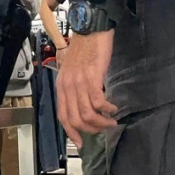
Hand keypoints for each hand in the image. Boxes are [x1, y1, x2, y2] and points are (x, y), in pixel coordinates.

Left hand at [56, 31, 117, 145]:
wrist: (89, 31)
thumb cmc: (83, 50)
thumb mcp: (72, 72)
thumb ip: (74, 89)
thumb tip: (82, 106)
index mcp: (61, 87)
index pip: (62, 116)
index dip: (71, 131)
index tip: (81, 142)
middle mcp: (67, 87)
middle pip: (75, 118)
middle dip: (90, 129)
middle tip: (103, 130)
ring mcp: (78, 83)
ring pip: (86, 113)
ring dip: (101, 122)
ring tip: (111, 121)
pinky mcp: (91, 77)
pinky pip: (97, 101)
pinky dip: (107, 109)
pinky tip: (113, 108)